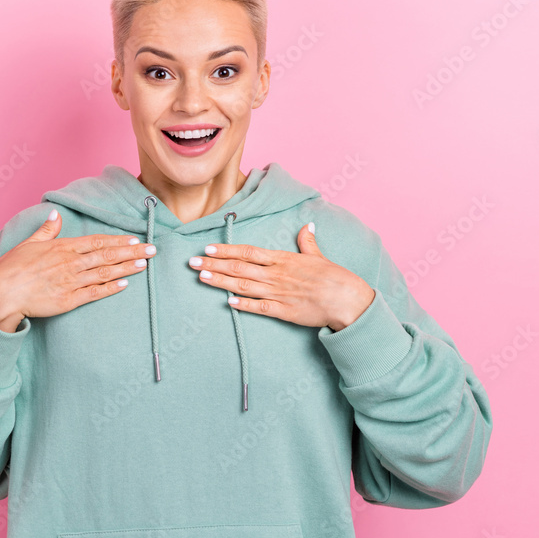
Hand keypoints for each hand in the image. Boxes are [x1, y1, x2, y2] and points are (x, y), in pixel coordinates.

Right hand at [0, 210, 155, 332]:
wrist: (1, 294)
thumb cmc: (11, 269)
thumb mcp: (28, 244)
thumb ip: (46, 230)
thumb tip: (55, 214)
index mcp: (63, 247)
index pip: (97, 241)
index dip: (117, 240)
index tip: (133, 238)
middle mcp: (71, 263)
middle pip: (107, 255)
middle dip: (131, 251)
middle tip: (152, 249)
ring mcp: (71, 282)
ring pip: (105, 272)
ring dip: (127, 267)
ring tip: (145, 263)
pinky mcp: (69, 300)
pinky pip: (95, 293)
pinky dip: (111, 288)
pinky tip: (126, 284)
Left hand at [187, 222, 375, 331]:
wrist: (347, 299)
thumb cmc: (334, 277)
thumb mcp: (318, 256)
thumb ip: (308, 242)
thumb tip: (307, 226)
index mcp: (282, 259)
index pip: (248, 251)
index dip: (226, 249)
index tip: (208, 248)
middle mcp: (276, 274)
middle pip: (239, 267)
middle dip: (213, 264)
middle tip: (191, 262)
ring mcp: (278, 293)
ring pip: (243, 286)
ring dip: (220, 281)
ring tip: (201, 276)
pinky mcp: (284, 311)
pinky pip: (259, 307)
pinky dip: (243, 305)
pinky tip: (227, 302)